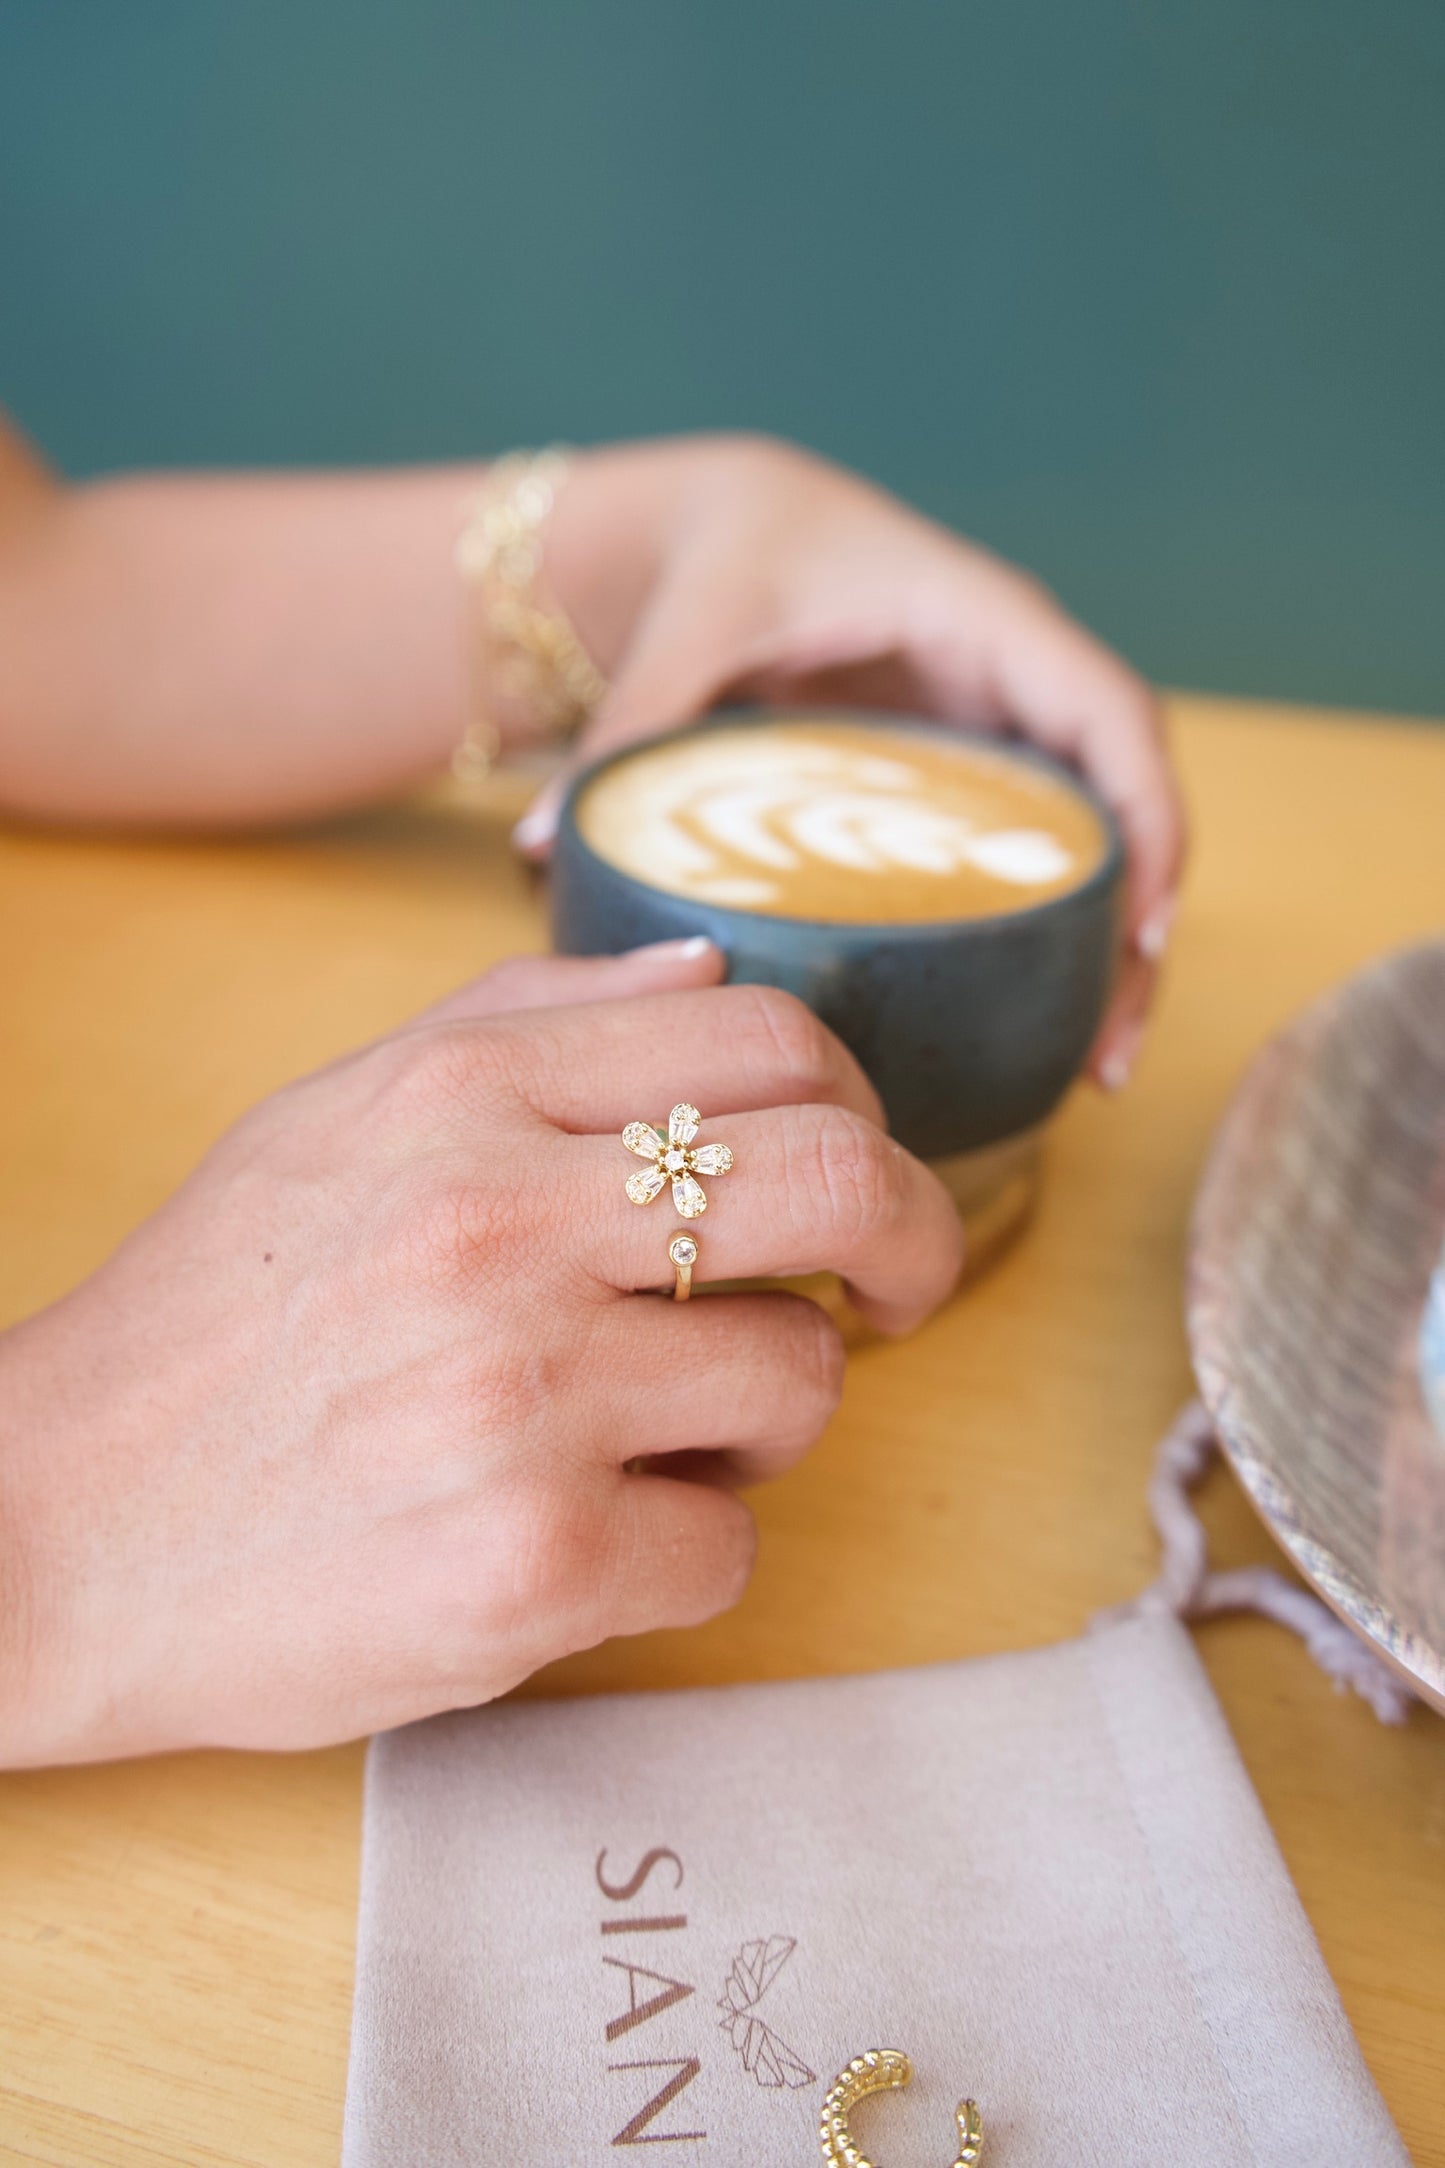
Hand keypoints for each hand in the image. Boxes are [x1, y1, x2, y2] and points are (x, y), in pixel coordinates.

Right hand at [0, 943, 961, 1765]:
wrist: (49, 1527)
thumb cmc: (210, 1321)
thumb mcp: (332, 1119)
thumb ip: (522, 1023)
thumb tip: (705, 965)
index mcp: (460, 1095)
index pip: (767, 1037)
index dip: (857, 1102)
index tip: (854, 1171)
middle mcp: (500, 1224)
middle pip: (842, 1177)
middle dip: (912, 1239)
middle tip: (899, 1293)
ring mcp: (523, 1397)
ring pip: (803, 1380)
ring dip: (762, 1419)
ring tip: (657, 1436)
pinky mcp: (530, 1564)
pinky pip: (730, 1549)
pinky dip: (687, 1549)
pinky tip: (589, 1539)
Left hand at [529, 436, 1185, 1088]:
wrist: (720, 529)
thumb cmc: (724, 554)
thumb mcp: (689, 624)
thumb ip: (632, 725)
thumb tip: (543, 846)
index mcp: (983, 620)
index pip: (1112, 717)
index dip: (1148, 824)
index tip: (1142, 931)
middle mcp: (1013, 680)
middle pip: (1125, 806)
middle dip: (1139, 927)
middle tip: (1112, 1055)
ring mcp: (997, 733)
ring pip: (1093, 845)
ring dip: (1104, 952)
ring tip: (1088, 1073)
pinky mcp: (962, 780)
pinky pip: (1031, 860)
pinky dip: (1042, 937)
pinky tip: (1023, 1028)